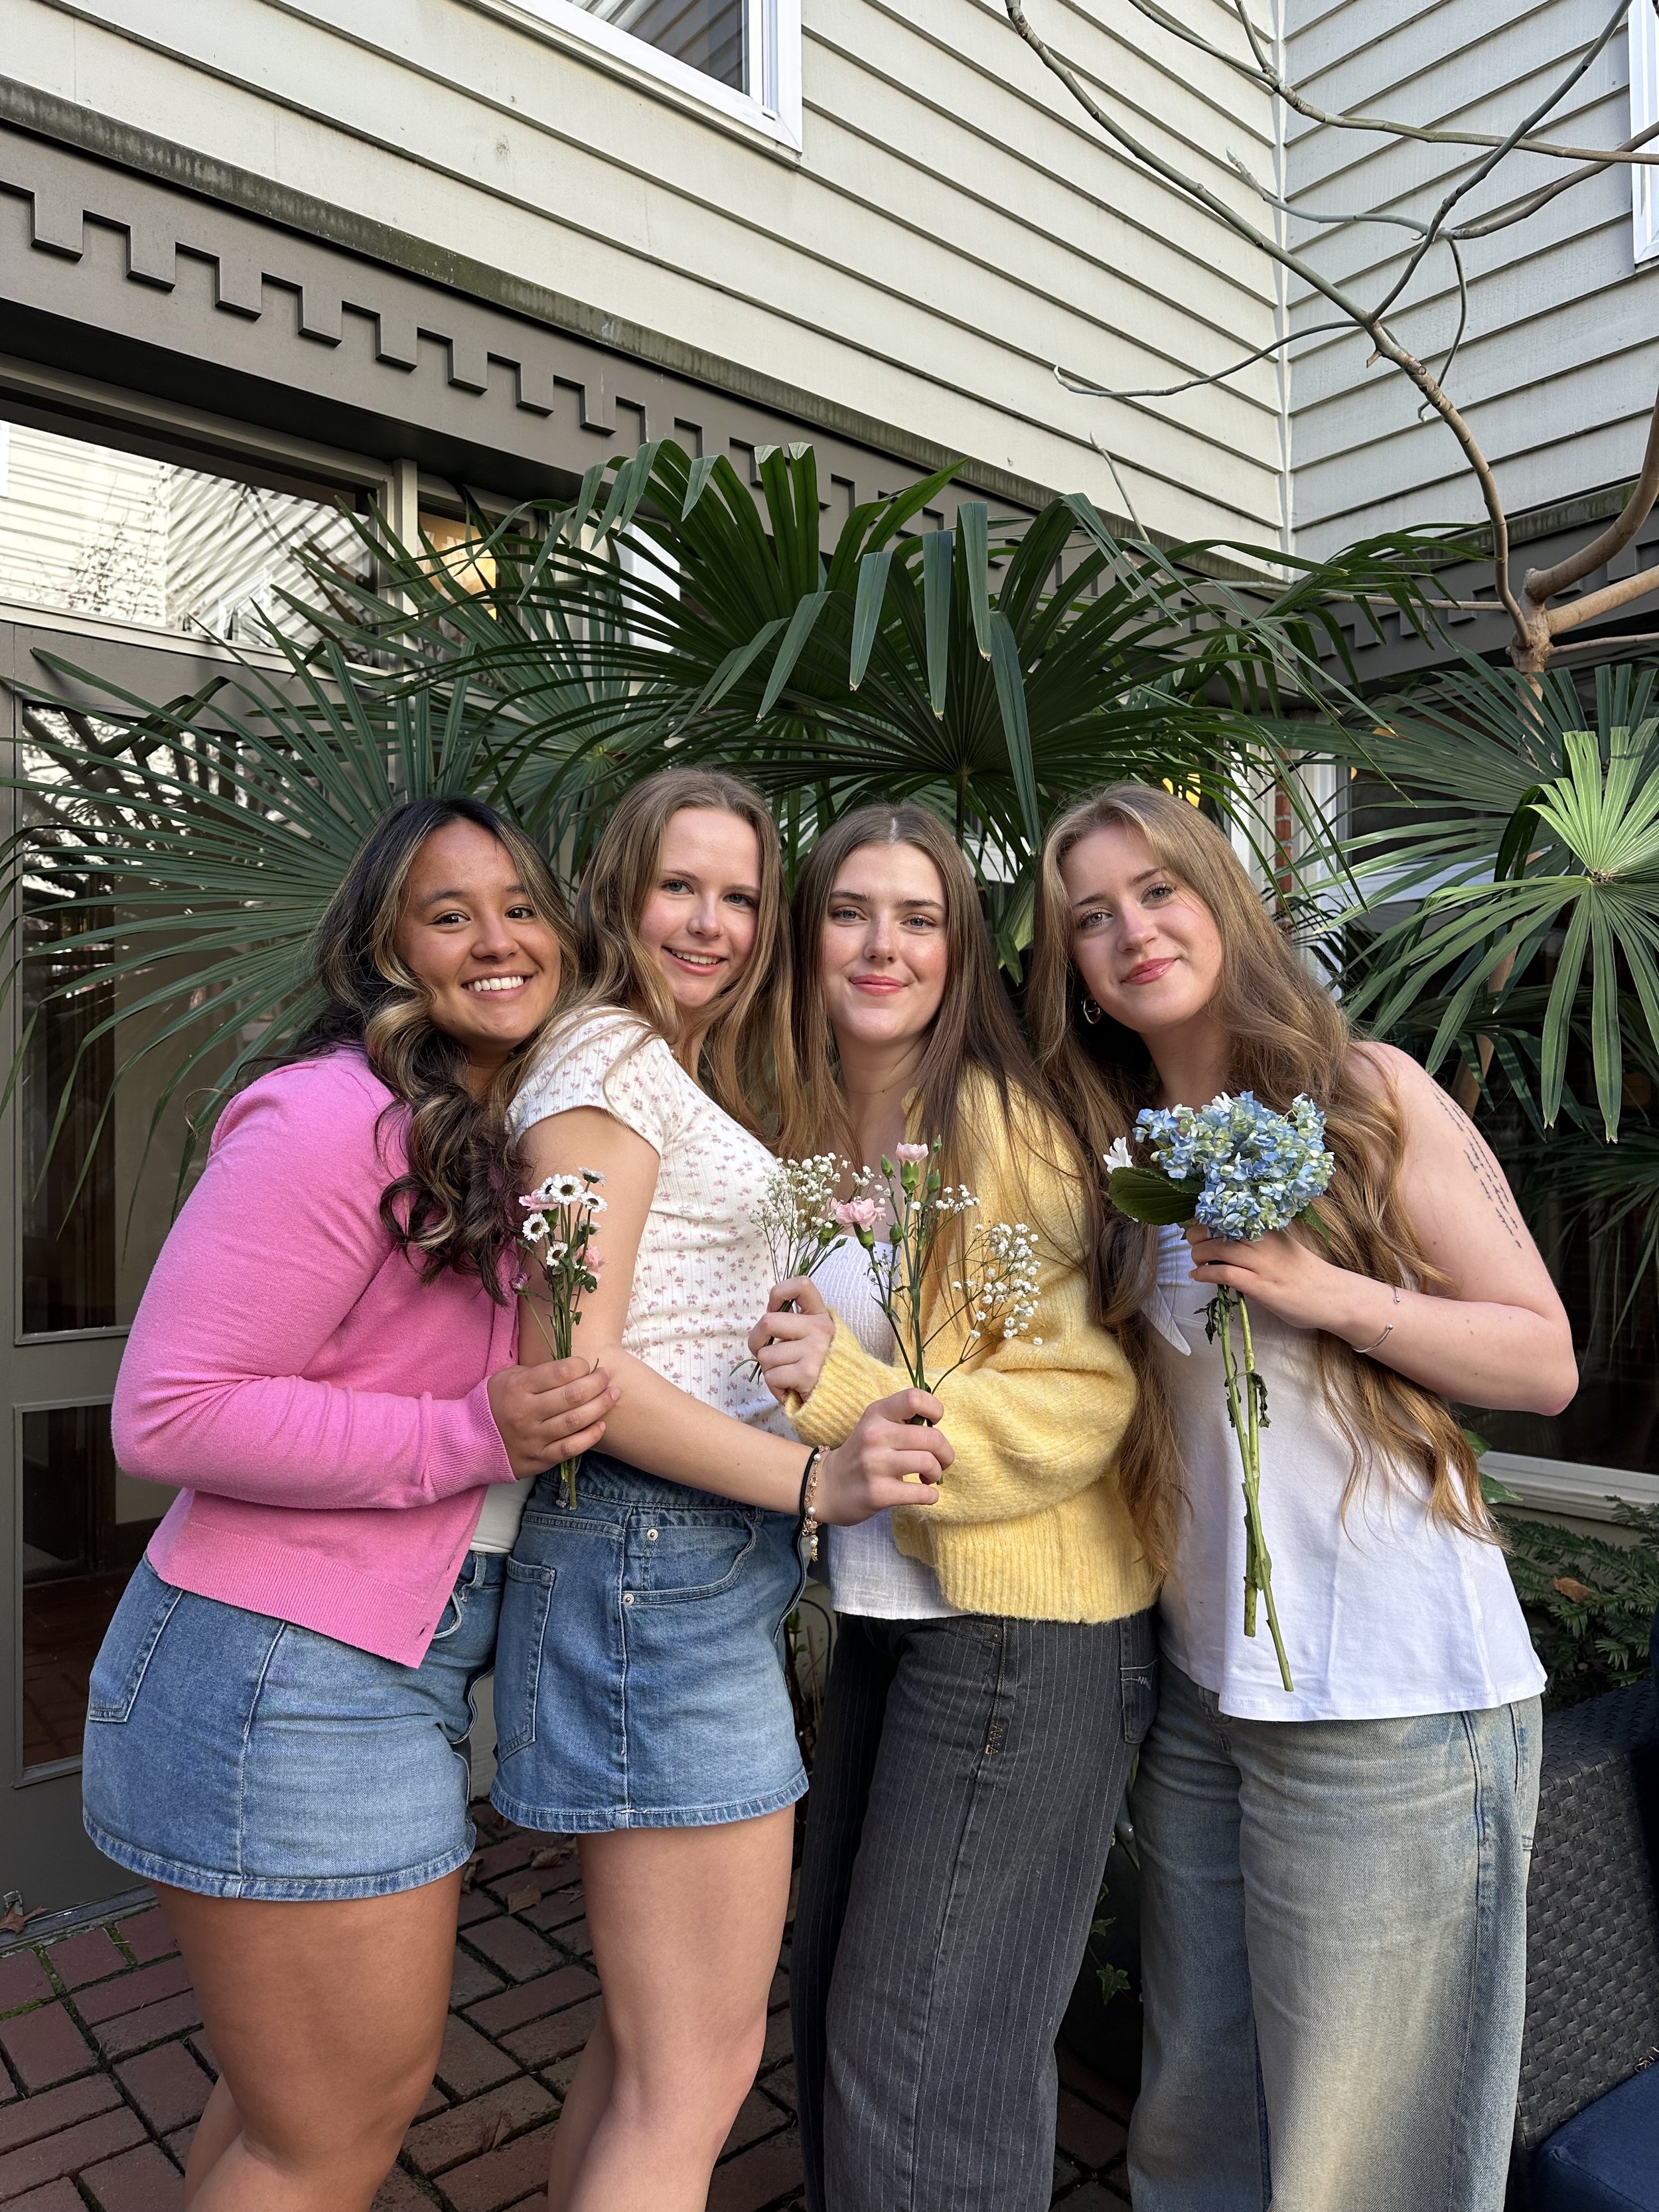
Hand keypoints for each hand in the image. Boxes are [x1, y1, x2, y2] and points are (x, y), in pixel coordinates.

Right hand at [488, 1355, 616, 1476]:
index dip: (581, 1366)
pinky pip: (570, 1448)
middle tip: (606, 1377)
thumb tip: (572, 1368)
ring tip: (613, 1395)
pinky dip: (590, 1436)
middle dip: (597, 1383)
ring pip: (576, 1421)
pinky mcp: (539, 1459)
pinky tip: (601, 1425)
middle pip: (573, 1396)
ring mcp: (533, 1438)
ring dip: (600, 1406)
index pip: (560, 1372)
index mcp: (518, 1387)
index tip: (586, 1365)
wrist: (469, 1440)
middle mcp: (526, 1413)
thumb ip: (536, 1372)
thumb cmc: (494, 1403)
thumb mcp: (507, 1378)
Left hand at [748, 1277, 833, 1404]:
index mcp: (821, 1316)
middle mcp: (819, 1329)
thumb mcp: (816, 1338)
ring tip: (786, 1374)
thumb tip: (765, 1324)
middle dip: (756, 1341)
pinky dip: (774, 1386)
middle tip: (762, 1352)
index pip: (801, 1285)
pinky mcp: (807, 1373)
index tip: (774, 1309)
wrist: (845, 1397)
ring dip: (768, 1369)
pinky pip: (771, 1376)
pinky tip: (789, 1387)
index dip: (779, 1293)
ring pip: (765, 1355)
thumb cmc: (822, 1366)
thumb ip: (796, 1325)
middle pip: (767, 1322)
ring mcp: (814, 1351)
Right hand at [814, 1390, 952, 1524]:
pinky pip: (921, 1493)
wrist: (828, 1485)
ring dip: (937, 1473)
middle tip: (941, 1461)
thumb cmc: (862, 1453)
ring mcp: (875, 1465)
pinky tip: (925, 1493)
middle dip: (946, 1452)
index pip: (914, 1398)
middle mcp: (875, 1435)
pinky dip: (932, 1495)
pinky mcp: (878, 1493)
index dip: (935, 1409)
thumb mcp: (875, 1425)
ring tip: (929, 1477)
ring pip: (928, 1463)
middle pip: (932, 1437)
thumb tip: (937, 1426)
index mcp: (877, 1413)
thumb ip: (903, 1420)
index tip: (934, 1424)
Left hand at [1185, 1225, 1371, 1340]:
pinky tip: (1198, 1275)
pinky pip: (1225, 1273)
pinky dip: (1205, 1273)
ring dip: (1198, 1254)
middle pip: (1219, 1228)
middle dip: (1197, 1235)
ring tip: (1195, 1260)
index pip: (1232, 1212)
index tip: (1198, 1222)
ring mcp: (1262, 1263)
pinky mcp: (1260, 1285)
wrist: (1332, 1295)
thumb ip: (1260, 1240)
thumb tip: (1228, 1239)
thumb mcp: (1283, 1246)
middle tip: (1192, 1243)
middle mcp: (1264, 1241)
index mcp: (1269, 1228)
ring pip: (1218, 1248)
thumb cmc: (1306, 1273)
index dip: (1208, 1216)